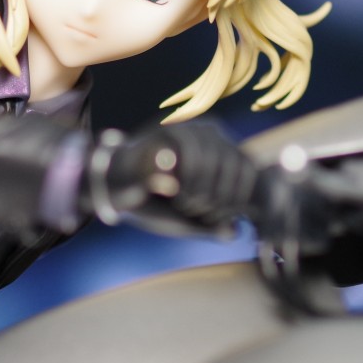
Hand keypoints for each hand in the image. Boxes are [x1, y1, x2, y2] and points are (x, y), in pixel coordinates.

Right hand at [88, 122, 257, 236]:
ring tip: (184, 204)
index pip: (246, 170)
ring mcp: (184, 130)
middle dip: (218, 200)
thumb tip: (234, 232)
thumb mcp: (189, 219)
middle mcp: (207, 130)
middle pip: (230, 167)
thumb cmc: (158, 202)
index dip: (238, 199)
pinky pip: (181, 162)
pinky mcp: (160, 136)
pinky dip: (178, 184)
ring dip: (199, 192)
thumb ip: (213, 226)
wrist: (116, 186)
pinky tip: (171, 191)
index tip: (220, 218)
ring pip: (208, 163)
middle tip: (198, 212)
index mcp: (221, 146)